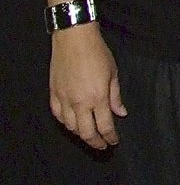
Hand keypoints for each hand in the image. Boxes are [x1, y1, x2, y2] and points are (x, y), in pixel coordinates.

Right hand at [49, 24, 125, 148]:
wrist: (74, 39)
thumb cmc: (97, 53)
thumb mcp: (113, 73)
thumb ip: (116, 96)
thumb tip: (121, 113)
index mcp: (98, 98)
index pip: (105, 126)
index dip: (110, 137)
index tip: (114, 141)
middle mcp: (80, 102)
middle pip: (86, 132)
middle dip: (95, 142)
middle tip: (102, 145)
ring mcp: (64, 99)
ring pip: (70, 127)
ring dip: (80, 133)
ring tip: (89, 134)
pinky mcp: (53, 94)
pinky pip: (58, 116)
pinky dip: (66, 123)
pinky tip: (72, 123)